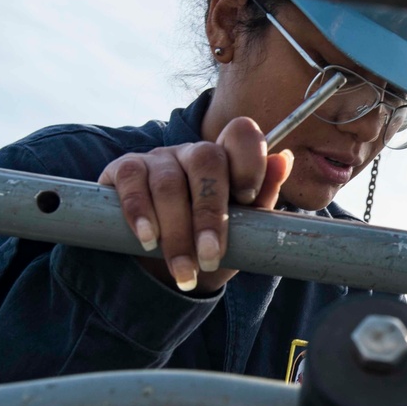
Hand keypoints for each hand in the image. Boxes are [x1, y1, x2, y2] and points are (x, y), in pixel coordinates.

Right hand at [98, 117, 293, 292]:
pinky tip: (148, 239)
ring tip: (183, 270)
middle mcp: (192, 152)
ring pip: (168, 183)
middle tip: (211, 259)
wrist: (164, 263)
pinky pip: (131, 182)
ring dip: (176, 233)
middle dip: (210, 215)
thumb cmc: (210, 241)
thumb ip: (263, 197)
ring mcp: (157, 158)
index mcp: (227, 159)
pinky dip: (139, 213)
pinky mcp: (123, 170)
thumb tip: (283, 160)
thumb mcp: (242, 228)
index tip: (248, 199)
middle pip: (205, 161)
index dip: (248, 160)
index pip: (241, 135)